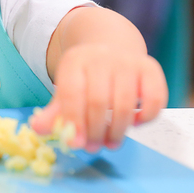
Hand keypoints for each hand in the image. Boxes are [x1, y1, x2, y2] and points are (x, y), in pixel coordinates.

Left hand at [30, 44, 167, 151]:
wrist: (112, 45)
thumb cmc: (86, 77)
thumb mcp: (66, 89)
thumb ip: (54, 112)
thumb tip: (38, 129)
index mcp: (75, 61)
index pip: (72, 94)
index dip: (73, 122)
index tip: (75, 144)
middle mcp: (101, 57)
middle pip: (98, 101)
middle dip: (95, 131)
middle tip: (93, 147)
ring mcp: (128, 61)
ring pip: (125, 103)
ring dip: (118, 130)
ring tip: (111, 143)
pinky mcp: (151, 68)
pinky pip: (154, 98)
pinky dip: (145, 116)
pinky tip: (135, 123)